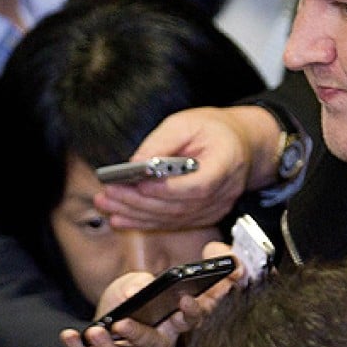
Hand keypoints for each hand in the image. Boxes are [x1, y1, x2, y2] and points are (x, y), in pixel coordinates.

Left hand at [60, 273, 184, 346]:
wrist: (97, 335)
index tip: (184, 300)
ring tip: (94, 331)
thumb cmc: (122, 306)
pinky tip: (68, 335)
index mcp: (169, 326)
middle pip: (153, 345)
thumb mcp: (130, 285)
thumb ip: (138, 282)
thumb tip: (136, 292)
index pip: (188, 321)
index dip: (191, 312)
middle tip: (121, 324)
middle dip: (138, 335)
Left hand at [94, 106, 277, 230]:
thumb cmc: (212, 130)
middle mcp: (225, 190)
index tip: (139, 183)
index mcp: (227, 161)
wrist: (238, 144)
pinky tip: (122, 218)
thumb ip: (161, 143)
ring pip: (174, 219)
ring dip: (137, 215)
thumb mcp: (186, 123)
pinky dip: (145, 222)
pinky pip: (173, 223)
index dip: (168, 189)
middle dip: (140, 202)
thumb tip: (134, 165)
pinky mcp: (204, 215)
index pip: (199, 185)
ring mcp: (216, 207)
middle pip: (181, 206)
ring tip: (107, 205)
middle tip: (110, 194)